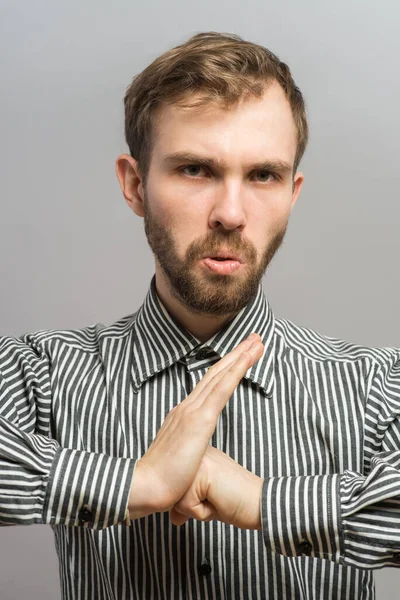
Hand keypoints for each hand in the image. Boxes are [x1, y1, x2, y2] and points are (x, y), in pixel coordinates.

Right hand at [128, 333, 263, 518]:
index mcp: (182, 415)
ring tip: (257, 341)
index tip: (241, 355)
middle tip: (254, 338)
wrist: (147, 485)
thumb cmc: (163, 480)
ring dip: (241, 356)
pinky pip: (222, 389)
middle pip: (216, 373)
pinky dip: (236, 370)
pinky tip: (248, 358)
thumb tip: (195, 455)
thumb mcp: (180, 460)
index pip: (209, 385)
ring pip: (221, 375)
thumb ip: (189, 452)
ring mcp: (192, 410)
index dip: (226, 368)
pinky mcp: (199, 419)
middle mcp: (186, 406)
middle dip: (237, 353)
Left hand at [169, 445, 263, 529]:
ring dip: (196, 510)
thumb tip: (173, 518)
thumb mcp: (205, 502)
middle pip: (172, 493)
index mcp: (197, 455)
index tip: (214, 495)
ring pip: (176, 500)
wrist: (260, 504)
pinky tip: (218, 501)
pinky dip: (202, 513)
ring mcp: (198, 460)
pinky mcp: (202, 472)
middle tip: (217, 497)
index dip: (192, 501)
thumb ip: (186, 505)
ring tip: (217, 499)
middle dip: (192, 506)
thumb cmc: (235, 502)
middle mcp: (195, 453)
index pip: (174, 486)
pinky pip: (186, 506)